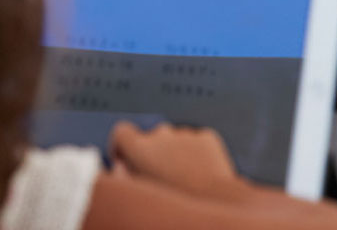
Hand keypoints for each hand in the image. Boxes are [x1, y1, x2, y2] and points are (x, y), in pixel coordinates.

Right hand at [109, 123, 242, 199]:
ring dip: (177, 152)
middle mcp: (160, 134)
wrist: (217, 202)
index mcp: (139, 148)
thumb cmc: (175, 204)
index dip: (121, 145)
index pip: (121, 132)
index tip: (126, 158)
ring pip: (176, 140)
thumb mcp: (141, 193)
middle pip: (151, 138)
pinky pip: (197, 142)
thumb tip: (119, 166)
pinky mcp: (206, 137)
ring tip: (186, 178)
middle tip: (163, 175)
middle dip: (154, 152)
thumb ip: (122, 177)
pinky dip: (197, 152)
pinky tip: (202, 172)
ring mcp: (185, 134)